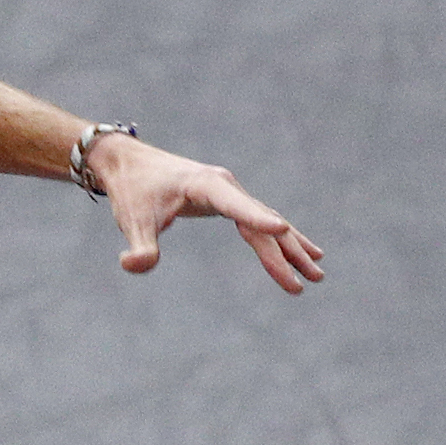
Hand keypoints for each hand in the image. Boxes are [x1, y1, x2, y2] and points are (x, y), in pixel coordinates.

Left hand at [96, 137, 323, 295]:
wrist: (128, 163)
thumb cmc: (132, 190)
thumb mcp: (131, 220)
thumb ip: (138, 246)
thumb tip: (131, 265)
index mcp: (206, 186)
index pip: (237, 207)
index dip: (258, 219)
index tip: (281, 231)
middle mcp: (226, 187)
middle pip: (263, 222)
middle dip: (286, 253)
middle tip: (310, 281)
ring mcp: (230, 193)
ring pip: (268, 222)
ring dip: (292, 248)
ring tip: (317, 274)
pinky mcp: (228, 201)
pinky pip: (259, 222)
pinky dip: (280, 239)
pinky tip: (303, 253)